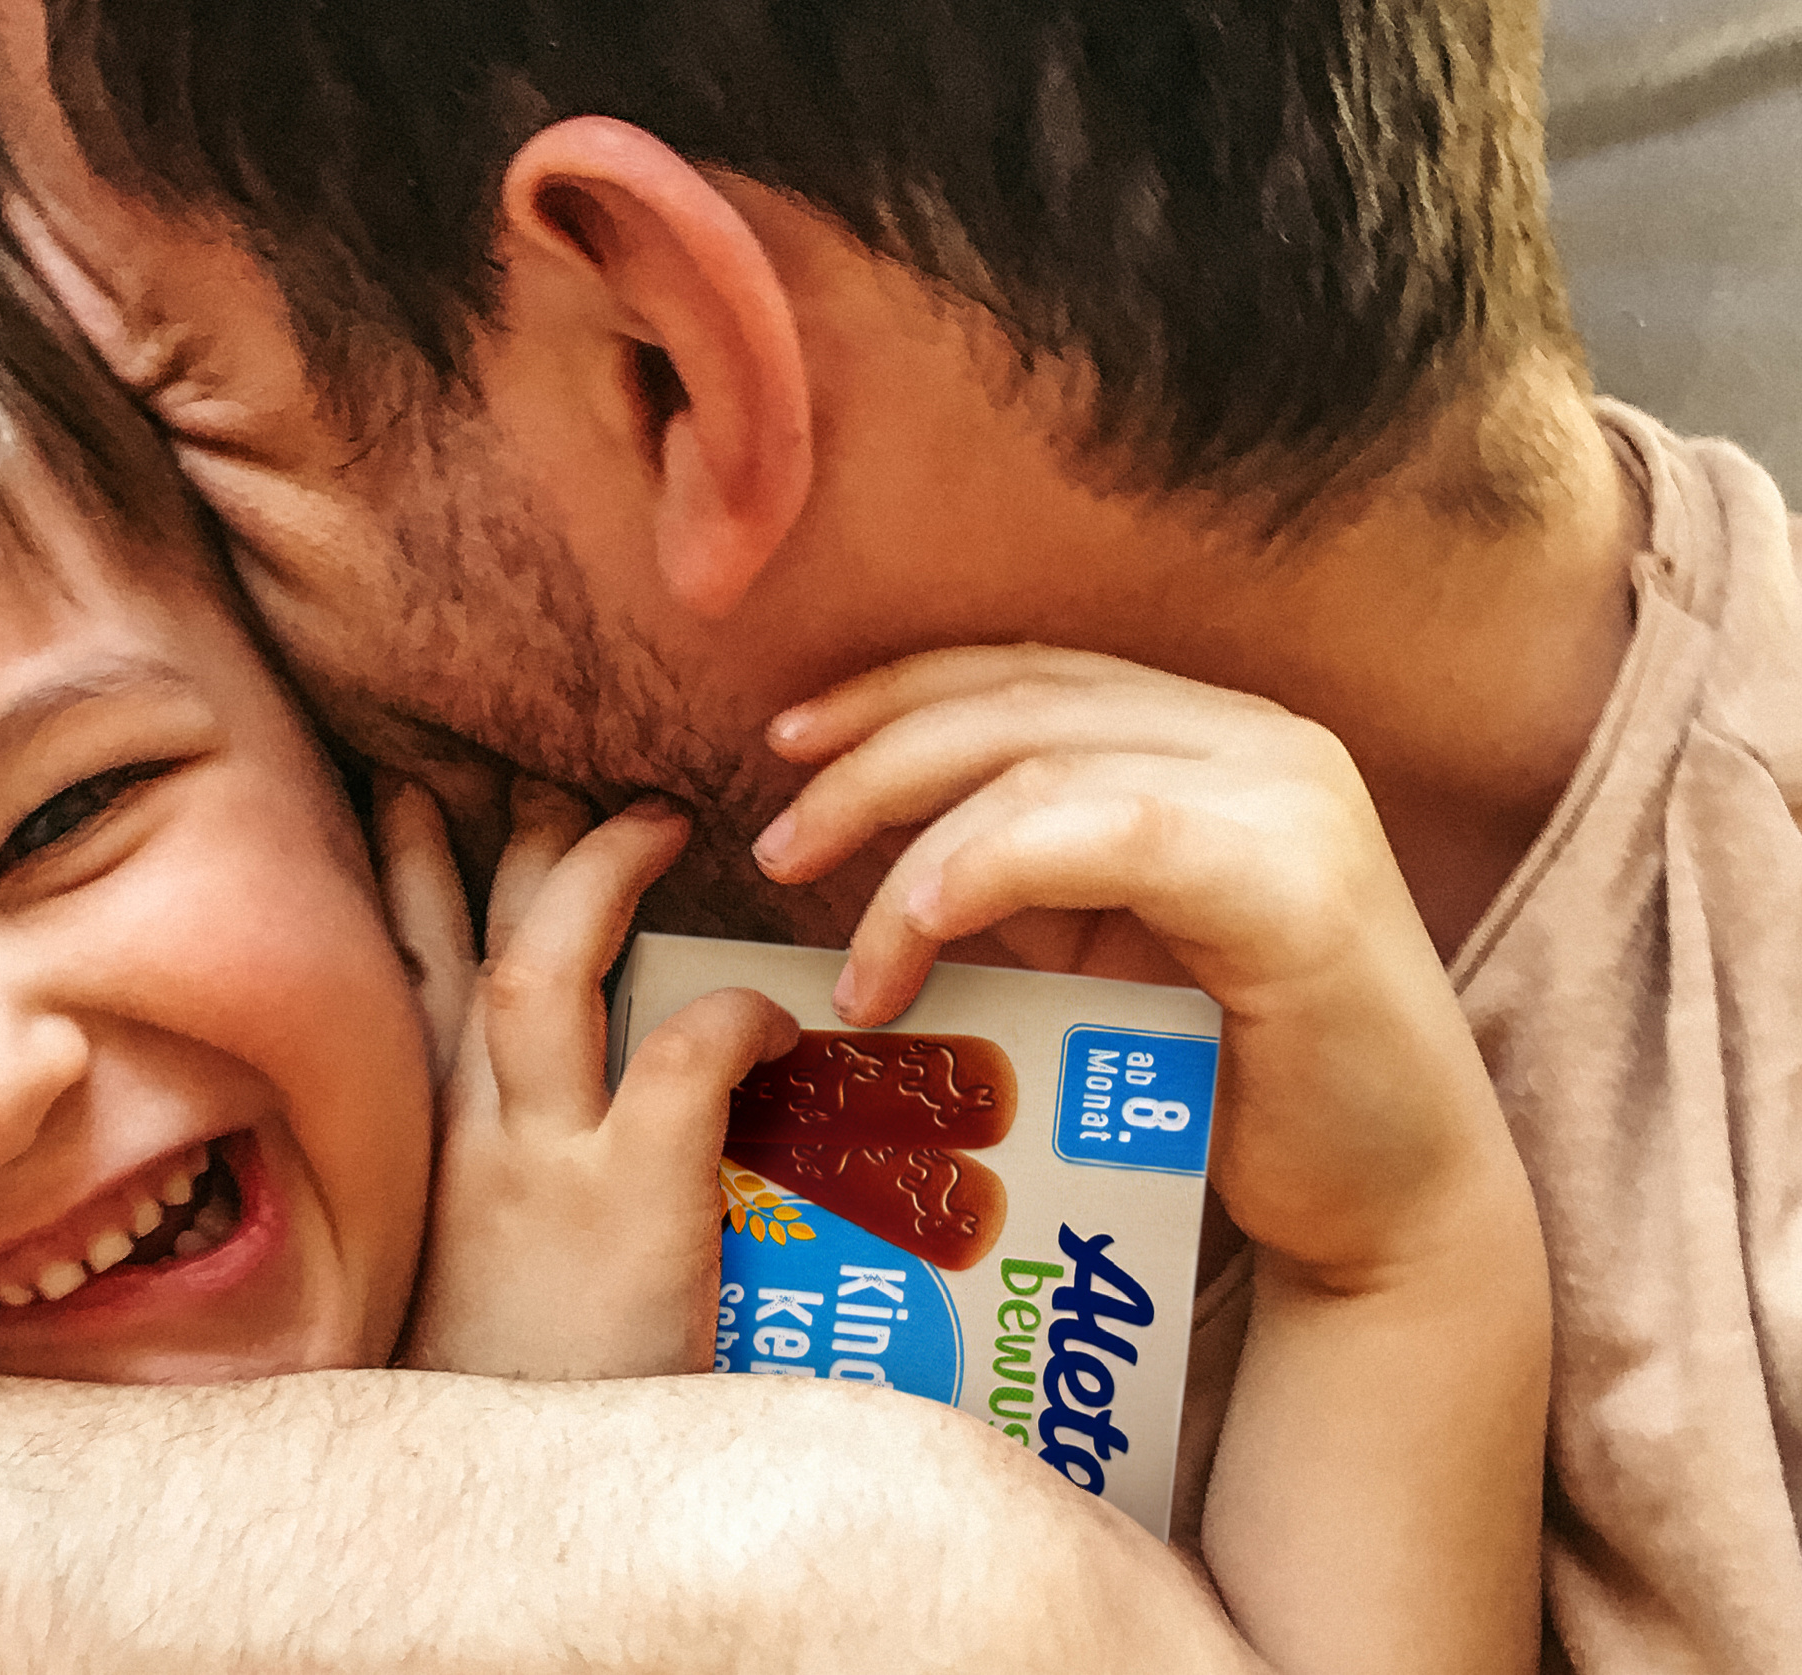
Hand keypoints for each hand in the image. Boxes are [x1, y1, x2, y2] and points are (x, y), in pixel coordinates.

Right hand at [383, 777, 796, 1378]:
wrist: (493, 1532)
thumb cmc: (511, 1411)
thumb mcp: (469, 1290)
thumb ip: (499, 1208)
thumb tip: (555, 1173)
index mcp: (420, 1149)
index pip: (397, 976)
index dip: (406, 877)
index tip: (415, 797)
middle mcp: (459, 1133)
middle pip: (462, 939)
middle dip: (498, 838)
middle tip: (543, 771)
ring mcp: (538, 1163)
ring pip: (539, 966)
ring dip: (593, 876)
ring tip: (655, 822)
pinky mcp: (629, 1205)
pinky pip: (686, 1058)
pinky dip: (733, 1013)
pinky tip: (778, 1010)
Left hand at [750, 645, 1513, 1287]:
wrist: (1386, 1206)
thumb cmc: (1226, 1089)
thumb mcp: (1095, 950)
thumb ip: (1009, 877)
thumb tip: (843, 843)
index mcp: (1208, 737)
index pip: (1023, 674)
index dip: (892, 693)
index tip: (784, 744)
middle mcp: (1257, 740)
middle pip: (1016, 706)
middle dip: (870, 765)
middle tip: (774, 848)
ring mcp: (1288, 799)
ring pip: (1045, 770)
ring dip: (912, 851)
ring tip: (852, 955)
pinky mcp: (1296, 882)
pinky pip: (1109, 834)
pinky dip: (994, 865)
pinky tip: (920, 923)